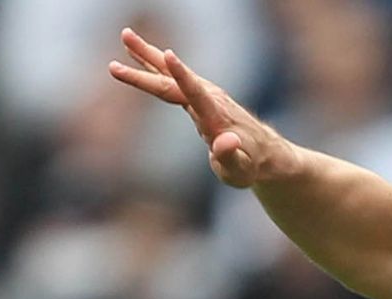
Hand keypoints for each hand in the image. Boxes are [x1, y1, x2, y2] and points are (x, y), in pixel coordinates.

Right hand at [108, 28, 296, 188]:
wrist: (267, 154)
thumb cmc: (251, 167)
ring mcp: (207, 95)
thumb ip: (230, 156)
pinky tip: (142, 55)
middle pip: (174, 80)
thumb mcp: (239, 171)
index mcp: (216, 117)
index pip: (196, 93)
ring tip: (126, 35)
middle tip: (123, 41)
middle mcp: (211, 100)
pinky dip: (156, 65)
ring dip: (148, 54)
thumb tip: (227, 142)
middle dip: (148, 62)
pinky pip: (174, 78)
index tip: (168, 54)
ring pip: (172, 74)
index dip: (182, 75)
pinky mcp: (202, 96)